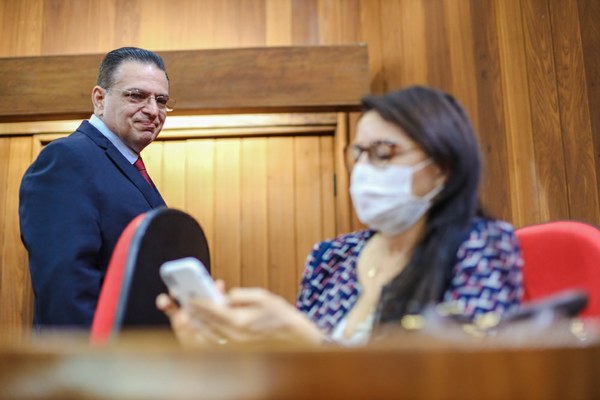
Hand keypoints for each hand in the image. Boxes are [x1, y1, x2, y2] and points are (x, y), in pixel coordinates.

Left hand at [157, 287, 324, 346]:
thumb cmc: (280, 314)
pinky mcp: (237, 346)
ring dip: (198, 322)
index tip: (189, 295)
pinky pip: (216, 339)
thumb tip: (225, 296)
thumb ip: (239, 295)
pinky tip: (204, 324)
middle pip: (206, 322)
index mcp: (240, 320)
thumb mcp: (261, 296)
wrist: (293, 336)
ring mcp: (235, 343)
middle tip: (183, 301)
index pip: (212, 310)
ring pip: (208, 332)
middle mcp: (235, 334)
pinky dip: (207, 331)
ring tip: (189, 312)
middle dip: (193, 311)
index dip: (198, 301)